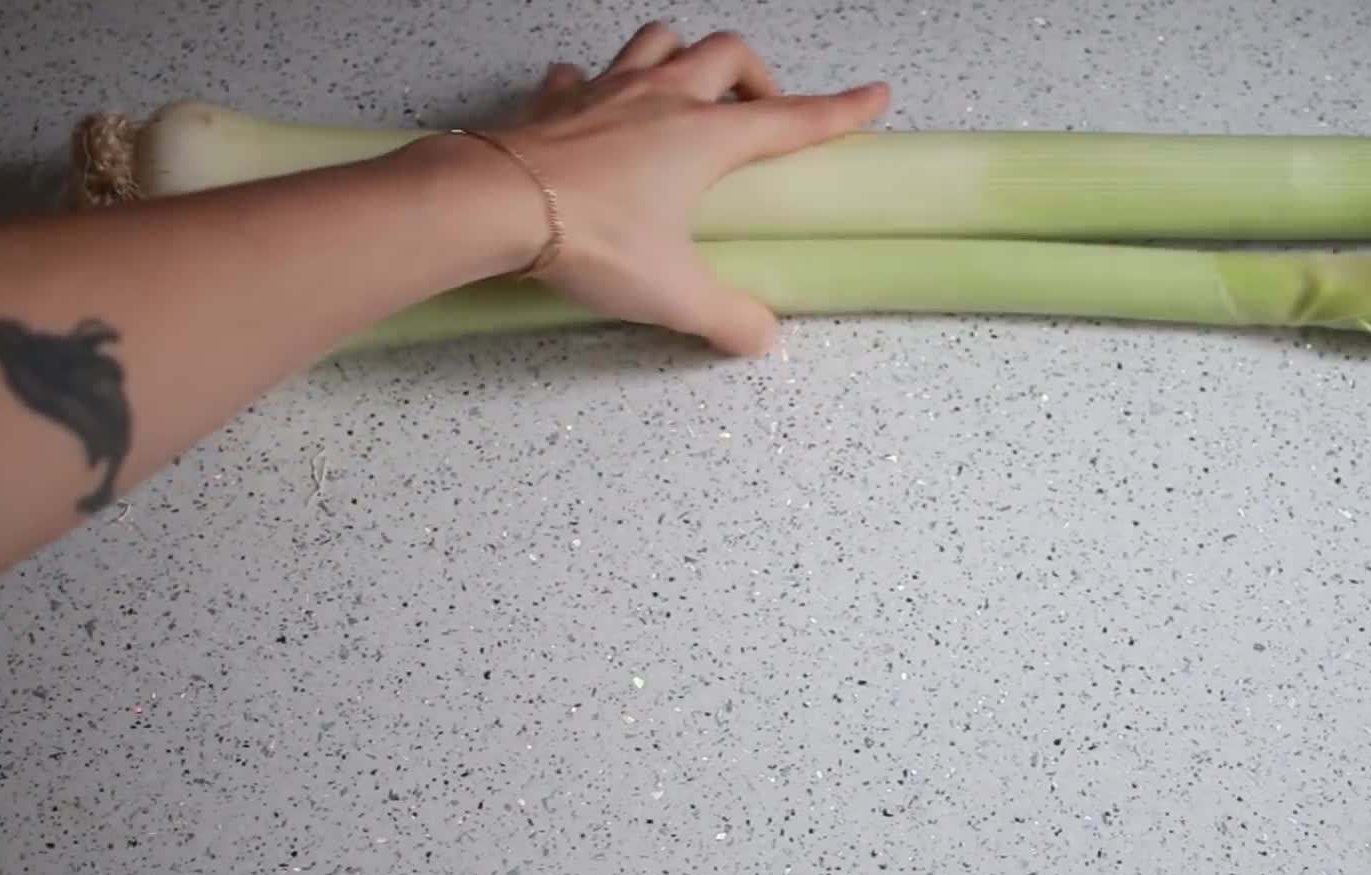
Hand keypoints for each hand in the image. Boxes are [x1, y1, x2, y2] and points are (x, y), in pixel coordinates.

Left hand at [463, 24, 887, 354]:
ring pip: (660, 40)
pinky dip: (597, 83)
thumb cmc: (593, 239)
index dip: (840, 110)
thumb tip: (763, 337)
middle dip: (756, 76)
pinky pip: (582, 73)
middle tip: (760, 112)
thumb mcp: (672, 293)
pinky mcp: (554, 101)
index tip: (875, 97)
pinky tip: (596, 107)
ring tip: (688, 92)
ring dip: (683, 57)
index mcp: (706, 137)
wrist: (494, 203)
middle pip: (727, 55)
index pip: (791, 119)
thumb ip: (727, 317)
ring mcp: (605, 90)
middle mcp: (663, 98)